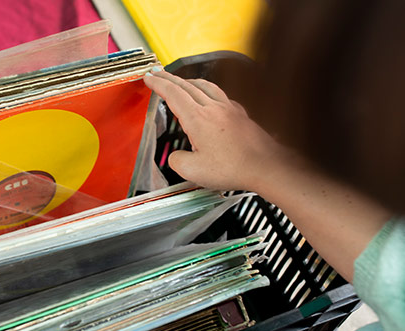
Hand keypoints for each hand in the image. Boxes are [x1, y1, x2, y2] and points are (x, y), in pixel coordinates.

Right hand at [143, 70, 286, 191]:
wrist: (266, 166)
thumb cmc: (233, 168)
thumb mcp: (193, 170)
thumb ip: (177, 160)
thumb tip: (176, 156)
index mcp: (198, 118)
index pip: (173, 94)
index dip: (158, 84)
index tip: (149, 77)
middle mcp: (213, 108)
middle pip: (187, 85)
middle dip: (169, 78)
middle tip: (158, 74)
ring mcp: (229, 108)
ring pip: (205, 86)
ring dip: (189, 81)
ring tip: (181, 81)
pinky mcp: (240, 114)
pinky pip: (220, 94)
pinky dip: (208, 90)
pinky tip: (209, 97)